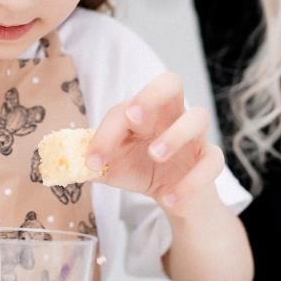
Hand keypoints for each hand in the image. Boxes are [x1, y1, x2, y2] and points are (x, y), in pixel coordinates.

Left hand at [86, 72, 224, 214]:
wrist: (174, 197)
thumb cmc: (141, 170)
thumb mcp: (113, 167)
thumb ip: (93, 163)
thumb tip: (68, 162)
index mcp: (145, 112)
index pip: (126, 106)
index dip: (107, 131)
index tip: (92, 160)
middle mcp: (171, 116)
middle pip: (171, 83)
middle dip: (151, 95)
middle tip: (134, 118)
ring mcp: (195, 136)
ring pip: (198, 117)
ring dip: (175, 135)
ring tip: (154, 156)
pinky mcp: (210, 160)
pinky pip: (213, 161)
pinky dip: (191, 181)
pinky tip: (169, 198)